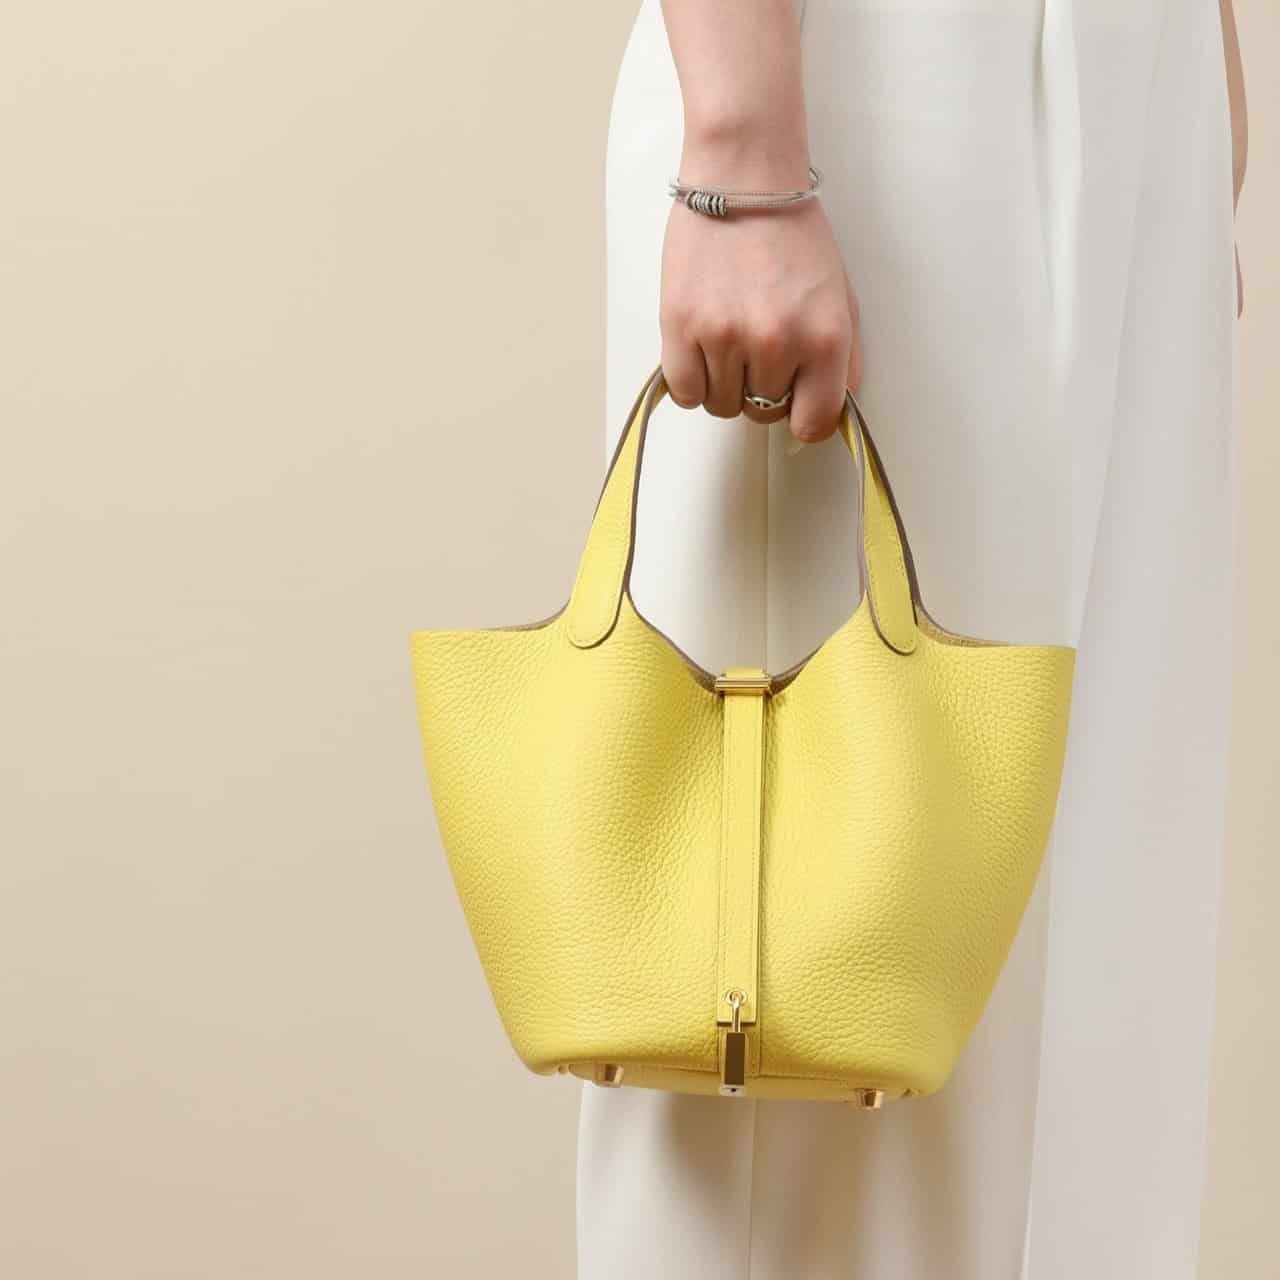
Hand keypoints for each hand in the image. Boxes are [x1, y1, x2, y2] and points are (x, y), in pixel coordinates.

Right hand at [658, 190, 862, 443]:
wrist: (743, 178)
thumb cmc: (792, 234)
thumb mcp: (840, 297)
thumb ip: (843, 361)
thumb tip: (827, 415)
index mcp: (825, 338)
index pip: (813, 423)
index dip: (801, 418)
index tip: (794, 404)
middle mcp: (777, 342)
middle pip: (763, 412)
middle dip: (762, 389)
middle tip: (759, 346)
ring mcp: (726, 336)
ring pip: (722, 405)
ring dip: (726, 383)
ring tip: (730, 338)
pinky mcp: (682, 326)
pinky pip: (686, 392)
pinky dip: (693, 380)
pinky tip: (703, 349)